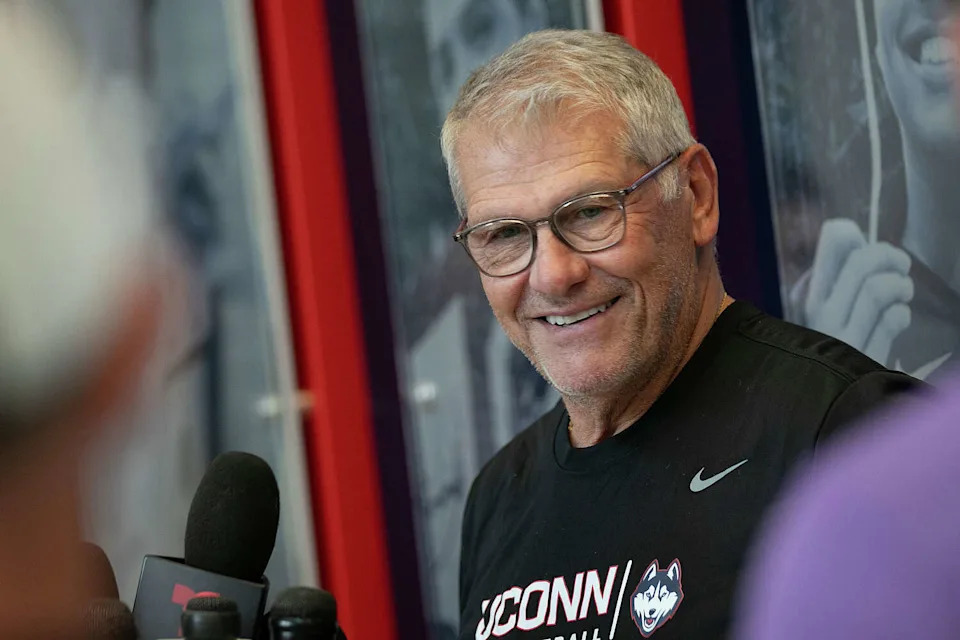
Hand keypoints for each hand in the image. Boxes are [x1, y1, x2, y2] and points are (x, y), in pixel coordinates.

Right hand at [804, 219, 913, 364]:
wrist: (819, 394)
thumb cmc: (828, 346)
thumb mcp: (823, 310)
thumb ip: (838, 278)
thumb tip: (853, 237)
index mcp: (811, 292)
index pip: (832, 241)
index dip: (849, 232)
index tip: (859, 240)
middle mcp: (822, 311)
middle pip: (862, 262)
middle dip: (889, 256)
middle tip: (899, 265)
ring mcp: (841, 334)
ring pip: (877, 289)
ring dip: (900, 286)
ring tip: (901, 295)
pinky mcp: (863, 355)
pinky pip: (891, 320)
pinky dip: (901, 315)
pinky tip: (896, 322)